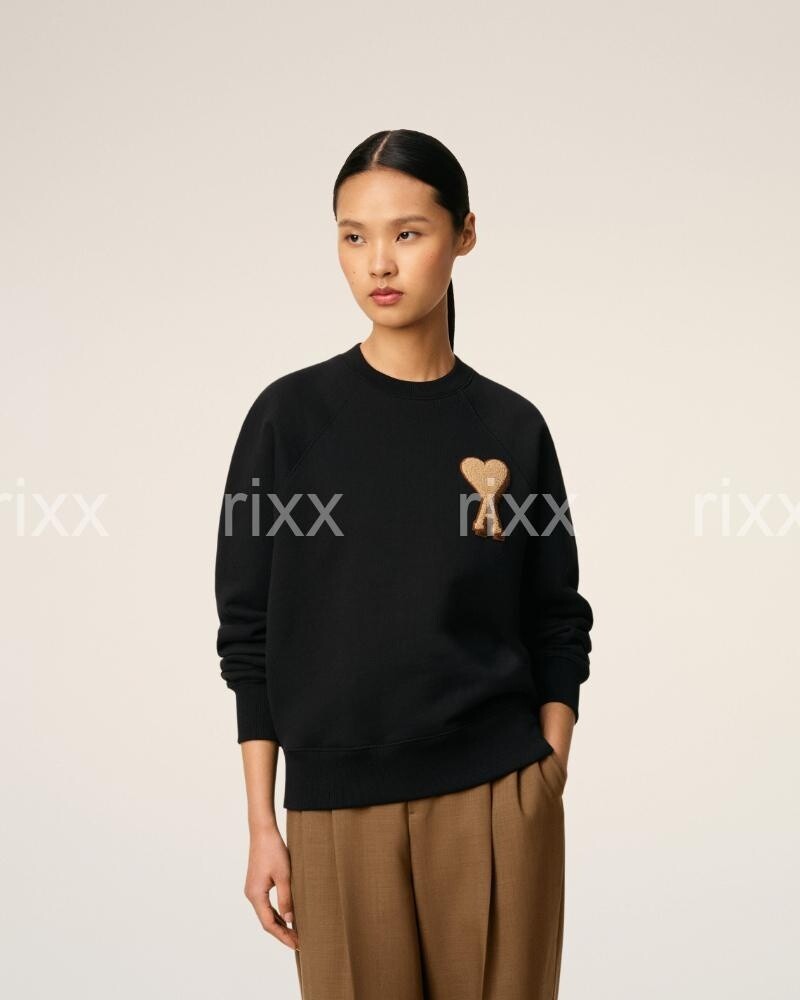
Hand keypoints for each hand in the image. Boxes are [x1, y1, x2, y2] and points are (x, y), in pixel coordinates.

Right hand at [244, 825, 299, 950]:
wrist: (263, 832)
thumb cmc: (274, 851)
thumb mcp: (284, 876)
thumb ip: (286, 900)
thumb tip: (291, 921)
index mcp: (256, 895)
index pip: (269, 924)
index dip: (283, 936)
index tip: (297, 944)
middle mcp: (251, 895)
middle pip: (266, 921)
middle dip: (282, 933)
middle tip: (299, 942)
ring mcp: (253, 889)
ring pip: (266, 913)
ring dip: (280, 924)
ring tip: (295, 933)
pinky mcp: (256, 884)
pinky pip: (266, 904)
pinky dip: (276, 913)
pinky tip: (287, 917)